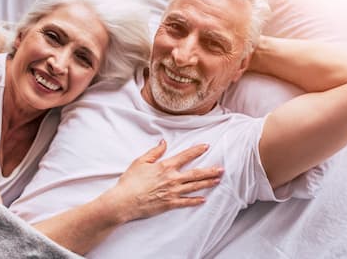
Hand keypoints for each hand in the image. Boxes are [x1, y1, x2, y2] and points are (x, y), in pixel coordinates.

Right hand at [104, 140, 222, 222]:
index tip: (206, 146)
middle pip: (195, 173)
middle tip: (221, 169)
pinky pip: (186, 202)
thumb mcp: (140, 161)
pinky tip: (203, 199)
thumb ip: (154, 152)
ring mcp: (172, 192)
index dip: (197, 150)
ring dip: (207, 183)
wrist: (124, 201)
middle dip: (210, 170)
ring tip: (217, 180)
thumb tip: (164, 142)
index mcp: (165, 166)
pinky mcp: (170, 204)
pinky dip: (195, 201)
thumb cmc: (130, 181)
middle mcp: (172, 178)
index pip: (185, 156)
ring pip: (194, 187)